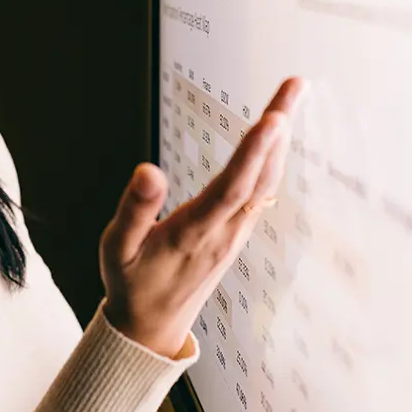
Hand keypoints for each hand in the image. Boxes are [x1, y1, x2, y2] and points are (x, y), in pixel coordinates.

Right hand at [100, 77, 307, 357]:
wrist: (151, 326)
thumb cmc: (130, 283)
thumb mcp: (116, 249)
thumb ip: (133, 210)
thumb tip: (148, 169)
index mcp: (192, 233)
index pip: (230, 188)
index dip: (252, 153)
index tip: (273, 119)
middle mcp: (222, 232)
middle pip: (259, 175)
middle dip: (278, 128)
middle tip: (295, 85)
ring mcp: (234, 233)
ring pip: (265, 181)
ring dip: (280, 139)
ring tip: (290, 97)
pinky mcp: (235, 233)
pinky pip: (261, 190)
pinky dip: (272, 158)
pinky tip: (276, 139)